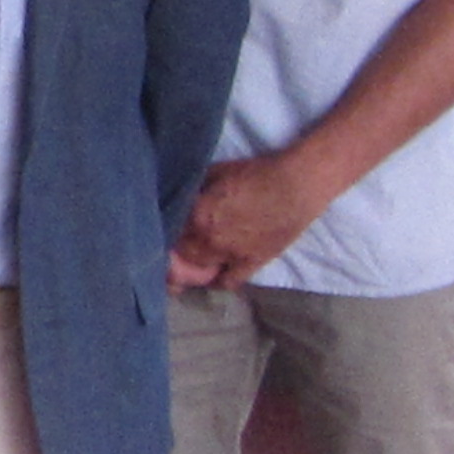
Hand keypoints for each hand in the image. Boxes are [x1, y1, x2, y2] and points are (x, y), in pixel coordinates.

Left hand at [174, 149, 337, 289]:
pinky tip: (213, 273)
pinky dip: (218, 280)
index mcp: (197, 215)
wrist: (296, 186)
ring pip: (200, 270)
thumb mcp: (214, 172)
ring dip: (191, 266)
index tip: (158, 229)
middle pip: (180, 255)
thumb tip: (176, 196)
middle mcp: (209, 240)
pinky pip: (229, 281)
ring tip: (187, 261)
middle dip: (173, 251)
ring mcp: (231, 255)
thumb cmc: (254, 173)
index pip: (167, 231)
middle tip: (172, 246)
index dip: (162, 231)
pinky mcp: (252, 263)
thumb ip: (193, 189)